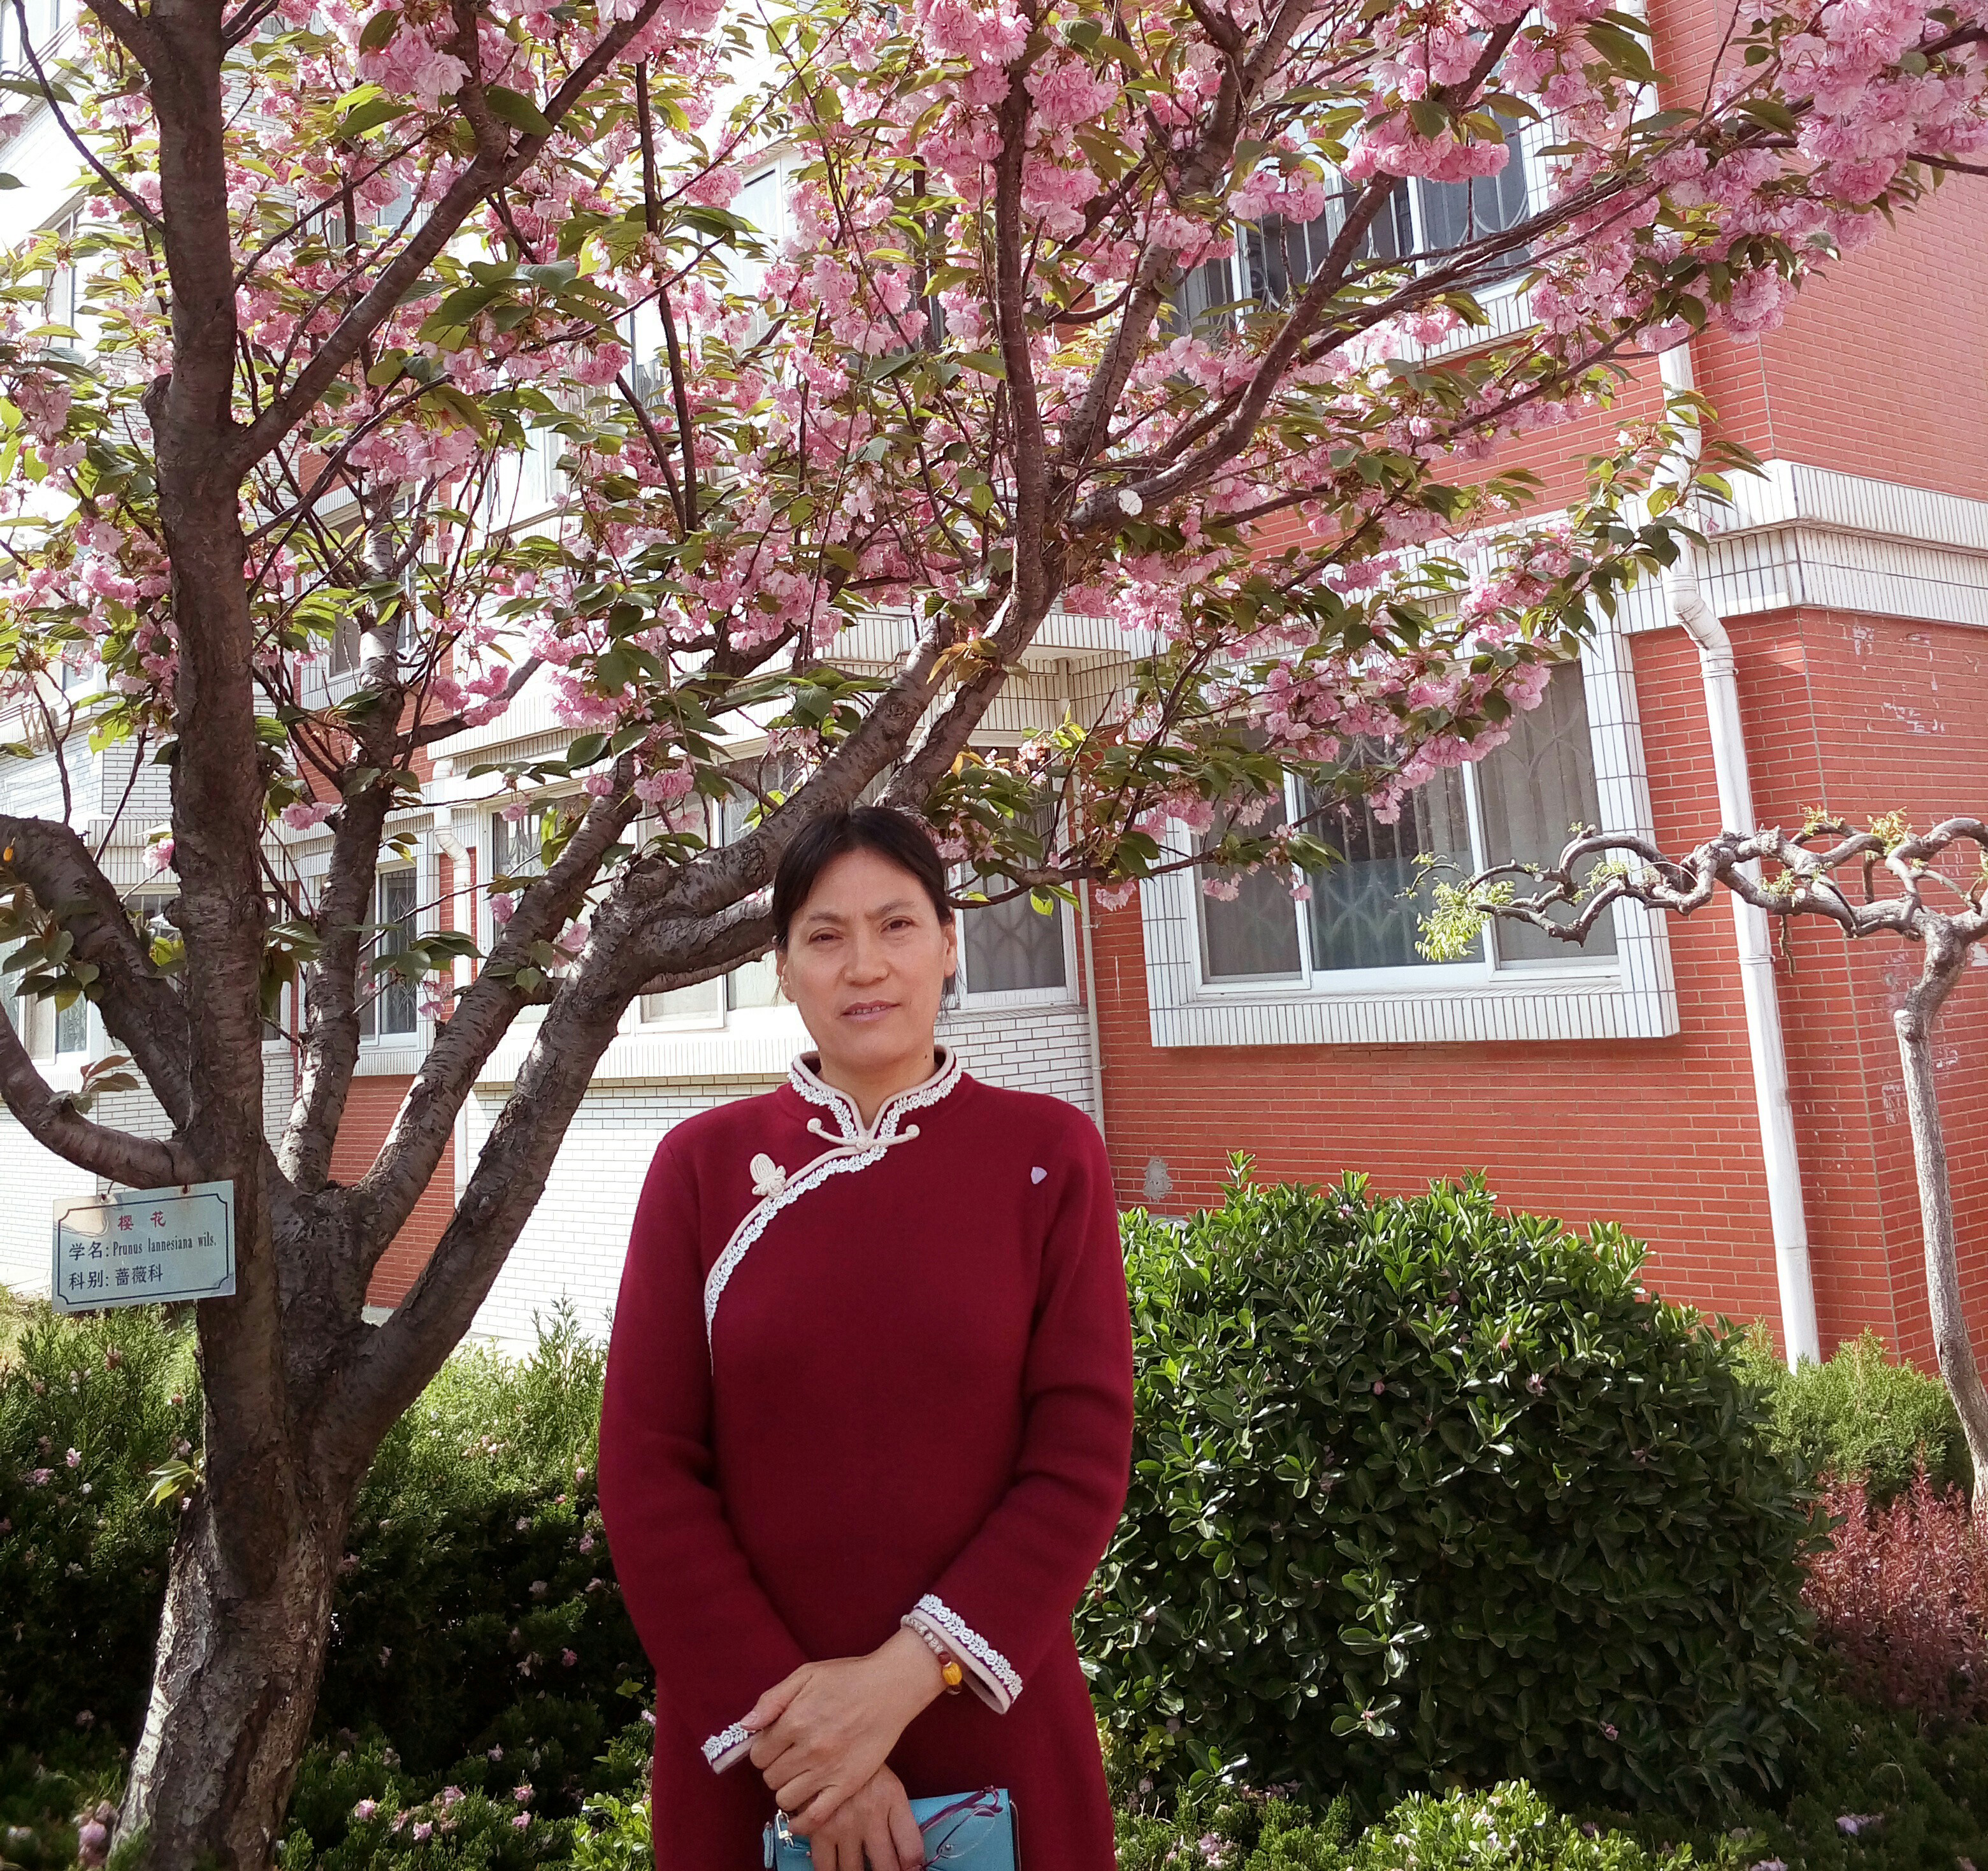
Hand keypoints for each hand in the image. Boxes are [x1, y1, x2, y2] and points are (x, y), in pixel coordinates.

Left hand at [746, 1627, 944, 1829]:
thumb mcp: (806, 1674)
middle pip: (770, 1777)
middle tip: (790, 1756)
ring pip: (785, 1798)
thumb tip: (745, 1725)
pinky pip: (814, 1816)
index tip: (776, 1743)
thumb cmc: (848, 1677)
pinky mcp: (847, 1785)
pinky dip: (803, 1819)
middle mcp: (808, 1749)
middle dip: (775, 1767)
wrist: (891, 1687)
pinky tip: (803, 1807)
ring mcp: (828, 1770)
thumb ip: (772, 1700)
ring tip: (801, 1774)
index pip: (758, 1754)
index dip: (764, 1749)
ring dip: (788, 1788)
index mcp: (794, 1721)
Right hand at [794, 1765, 924, 1870]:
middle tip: (884, 1868)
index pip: (911, 1849)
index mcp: (892, 1798)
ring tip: (859, 1866)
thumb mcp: (886, 1780)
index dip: (912, 1867)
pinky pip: (824, 1868)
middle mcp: (870, 1816)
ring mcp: (843, 1825)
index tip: (910, 1869)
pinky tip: (835, 1865)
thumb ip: (899, 1816)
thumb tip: (909, 1858)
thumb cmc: (857, 1759)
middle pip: (885, 1868)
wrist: (824, 1739)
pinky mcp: (818, 1829)